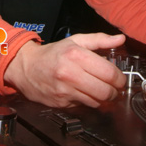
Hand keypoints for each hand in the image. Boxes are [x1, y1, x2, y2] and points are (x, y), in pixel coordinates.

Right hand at [4, 33, 126, 107]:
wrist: (25, 67)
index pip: (108, 73)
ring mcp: (64, 91)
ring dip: (104, 99)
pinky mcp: (61, 103)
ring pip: (96, 102)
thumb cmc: (53, 53)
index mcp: (76, 55)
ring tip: (103, 91)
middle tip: (115, 88)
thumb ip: (100, 40)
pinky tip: (87, 93)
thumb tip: (120, 39)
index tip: (120, 78)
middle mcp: (70, 74)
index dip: (119, 78)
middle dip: (115, 92)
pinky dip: (90, 102)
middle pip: (105, 91)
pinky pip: (84, 106)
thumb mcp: (75, 40)